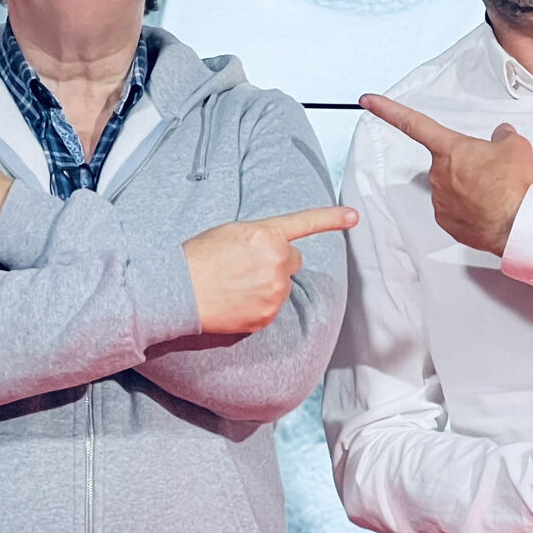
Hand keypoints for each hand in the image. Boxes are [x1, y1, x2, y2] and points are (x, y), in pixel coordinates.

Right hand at [183, 207, 358, 334]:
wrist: (178, 289)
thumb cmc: (198, 257)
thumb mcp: (231, 232)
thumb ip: (260, 237)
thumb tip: (276, 250)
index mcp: (266, 235)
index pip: (305, 224)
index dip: (332, 218)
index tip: (354, 217)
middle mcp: (276, 262)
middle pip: (292, 260)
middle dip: (276, 262)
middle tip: (246, 265)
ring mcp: (274, 292)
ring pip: (282, 286)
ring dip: (267, 284)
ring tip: (235, 284)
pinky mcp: (267, 315)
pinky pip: (271, 307)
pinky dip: (258, 305)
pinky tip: (235, 300)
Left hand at [360, 93, 532, 255]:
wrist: (516, 224)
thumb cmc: (512, 186)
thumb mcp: (515, 146)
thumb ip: (502, 135)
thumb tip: (501, 134)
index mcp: (450, 149)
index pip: (412, 123)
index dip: (387, 109)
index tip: (367, 101)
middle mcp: (438, 173)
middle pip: (448, 161)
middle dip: (466, 164)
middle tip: (490, 172)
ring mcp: (439, 198)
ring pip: (451, 185)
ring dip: (468, 186)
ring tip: (492, 192)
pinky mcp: (445, 220)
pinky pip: (454, 208)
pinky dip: (468, 208)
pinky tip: (485, 208)